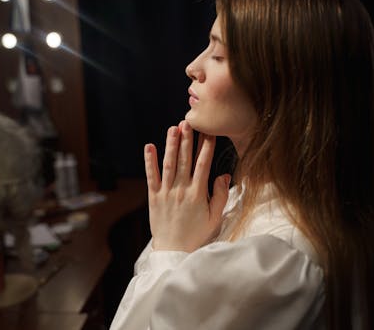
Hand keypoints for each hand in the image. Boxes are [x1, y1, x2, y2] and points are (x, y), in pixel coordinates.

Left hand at [144, 121, 230, 251]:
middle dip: (187, 139)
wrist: (174, 251)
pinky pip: (151, 176)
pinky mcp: (153, 198)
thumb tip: (223, 175)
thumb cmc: (196, 235)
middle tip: (189, 122)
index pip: (203, 165)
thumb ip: (220, 196)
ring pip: (168, 164)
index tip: (209, 132)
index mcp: (198, 194)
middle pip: (184, 160)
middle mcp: (181, 190)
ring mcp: (166, 193)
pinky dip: (150, 161)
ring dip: (171, 144)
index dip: (206, 147)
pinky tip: (150, 146)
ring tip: (173, 127)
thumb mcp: (214, 218)